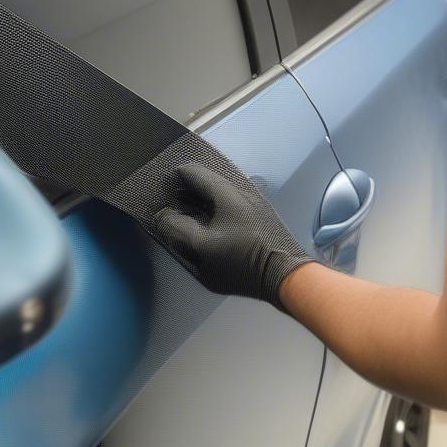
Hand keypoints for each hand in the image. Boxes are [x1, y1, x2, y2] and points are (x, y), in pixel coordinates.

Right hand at [152, 163, 314, 310]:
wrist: (285, 275)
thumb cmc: (242, 261)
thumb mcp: (202, 248)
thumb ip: (178, 228)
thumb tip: (163, 215)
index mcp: (227, 192)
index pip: (194, 171)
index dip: (174, 177)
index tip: (160, 187)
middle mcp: (242, 189)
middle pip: (208, 180)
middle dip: (187, 188)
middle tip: (170, 201)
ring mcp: (254, 201)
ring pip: (220, 193)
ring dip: (202, 199)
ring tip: (187, 213)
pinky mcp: (260, 215)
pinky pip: (230, 204)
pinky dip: (215, 208)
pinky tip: (210, 223)